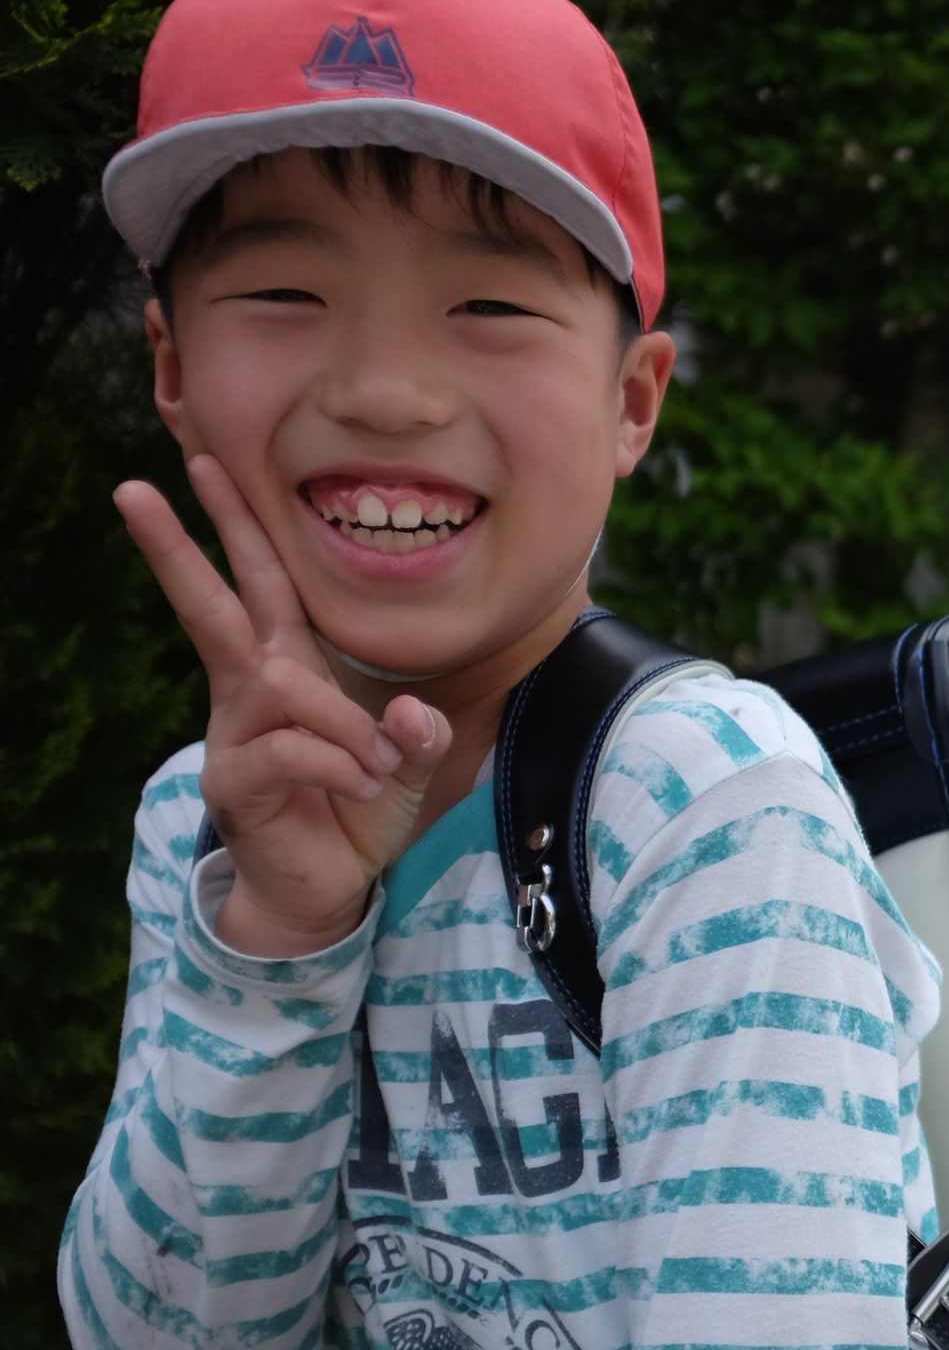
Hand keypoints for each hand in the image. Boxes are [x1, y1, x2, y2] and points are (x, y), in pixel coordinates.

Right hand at [118, 458, 449, 955]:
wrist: (326, 887)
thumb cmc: (357, 811)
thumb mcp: (404, 764)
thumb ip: (417, 733)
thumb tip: (410, 716)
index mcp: (289, 668)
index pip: (262, 584)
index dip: (239, 526)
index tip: (205, 461)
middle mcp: (251, 691)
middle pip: (212, 606)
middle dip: (179, 548)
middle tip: (131, 490)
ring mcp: (235, 735)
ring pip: (282, 686)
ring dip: (342, 721)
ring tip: (376, 763)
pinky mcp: (234, 781)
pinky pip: (288, 750)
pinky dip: (336, 765)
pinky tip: (358, 787)